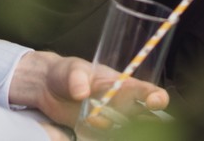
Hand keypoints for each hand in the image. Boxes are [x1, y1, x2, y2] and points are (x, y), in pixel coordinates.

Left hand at [11, 50, 168, 131]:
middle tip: (137, 127)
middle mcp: (121, 105)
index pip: (147, 91)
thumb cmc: (66, 72)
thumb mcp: (71, 70)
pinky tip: (94, 133)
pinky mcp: (97, 133)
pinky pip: (109, 139)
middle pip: (145, 117)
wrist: (46, 88)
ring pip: (129, 132)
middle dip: (149, 124)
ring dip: (127, 134)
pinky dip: (109, 139)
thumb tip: (81, 93)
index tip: (154, 102)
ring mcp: (110, 121)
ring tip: (102, 126)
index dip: (156, 97)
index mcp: (122, 85)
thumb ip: (77, 79)